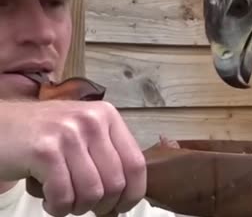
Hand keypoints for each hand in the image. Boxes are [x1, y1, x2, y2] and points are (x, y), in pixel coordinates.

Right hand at [0, 100, 145, 216]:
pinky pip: (64, 197)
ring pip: (92, 193)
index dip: (133, 193)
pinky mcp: (44, 151)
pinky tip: (49, 199)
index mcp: (107, 116)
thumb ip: (108, 157)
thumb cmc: (43, 136)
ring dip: (77, 208)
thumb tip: (128, 196)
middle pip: (116, 183)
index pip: (136, 164)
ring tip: (63, 200)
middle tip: (84, 206)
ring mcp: (68, 134)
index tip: (121, 207)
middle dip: (102, 205)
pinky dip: (57, 208)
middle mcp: (92, 120)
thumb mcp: (83, 134)